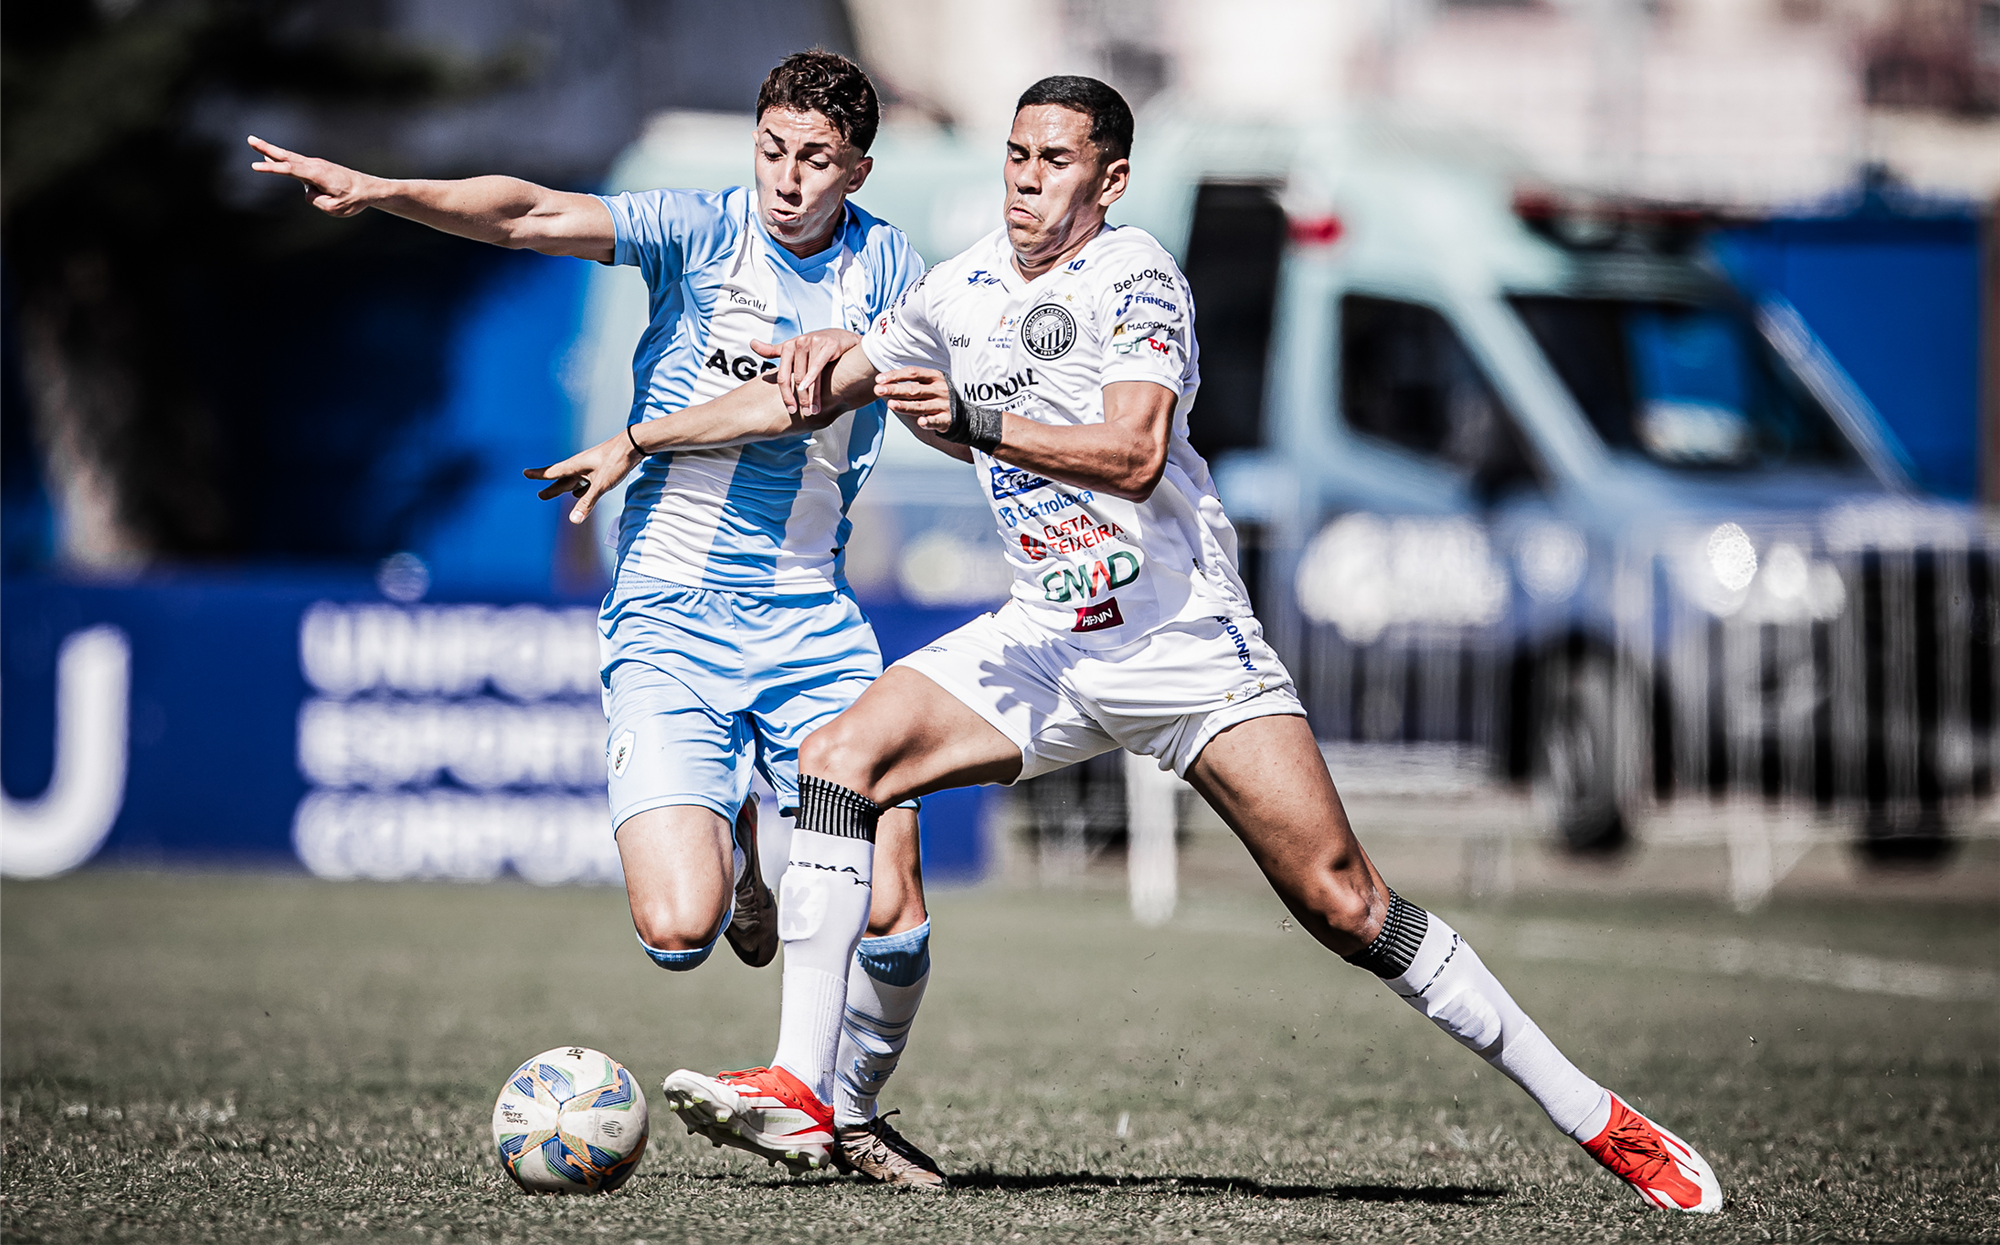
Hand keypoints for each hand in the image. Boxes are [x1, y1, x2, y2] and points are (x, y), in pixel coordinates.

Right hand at [247, 135, 377, 216]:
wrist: (368, 188)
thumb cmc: (353, 199)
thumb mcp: (334, 208)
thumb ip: (316, 201)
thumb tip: (307, 191)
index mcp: (318, 174)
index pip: (291, 170)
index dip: (272, 169)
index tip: (255, 167)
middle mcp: (315, 165)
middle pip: (286, 156)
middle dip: (266, 149)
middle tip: (249, 140)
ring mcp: (315, 165)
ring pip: (289, 158)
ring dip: (270, 151)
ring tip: (253, 144)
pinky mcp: (315, 168)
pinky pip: (295, 164)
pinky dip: (282, 159)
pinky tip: (271, 159)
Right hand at [524, 431, 645, 524]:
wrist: (634, 444)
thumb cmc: (616, 461)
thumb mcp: (601, 485)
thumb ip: (587, 503)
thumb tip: (572, 520)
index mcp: (576, 466)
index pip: (552, 472)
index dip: (539, 474)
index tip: (525, 473)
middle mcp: (581, 465)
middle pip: (562, 479)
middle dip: (551, 488)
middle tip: (540, 495)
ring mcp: (591, 467)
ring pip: (573, 480)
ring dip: (564, 488)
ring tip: (555, 492)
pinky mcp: (601, 468)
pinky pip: (585, 481)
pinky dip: (580, 488)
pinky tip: (581, 492)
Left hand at [752, 329, 858, 416]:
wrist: (841, 337)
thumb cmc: (815, 345)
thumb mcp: (793, 347)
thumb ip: (773, 350)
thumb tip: (752, 344)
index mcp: (788, 346)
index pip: (782, 377)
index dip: (785, 395)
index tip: (790, 410)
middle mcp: (799, 343)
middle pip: (795, 378)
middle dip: (800, 399)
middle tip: (804, 413)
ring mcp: (813, 342)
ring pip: (808, 376)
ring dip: (811, 396)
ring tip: (814, 410)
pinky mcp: (828, 345)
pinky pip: (818, 366)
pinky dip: (813, 381)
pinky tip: (815, 396)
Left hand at [876, 367, 953, 431]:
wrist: (964, 414)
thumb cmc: (938, 397)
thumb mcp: (928, 384)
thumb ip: (910, 382)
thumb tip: (883, 383)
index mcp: (934, 376)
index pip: (913, 373)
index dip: (895, 375)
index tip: (879, 379)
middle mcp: (939, 389)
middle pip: (914, 389)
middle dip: (895, 390)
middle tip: (878, 390)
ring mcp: (943, 404)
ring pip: (921, 405)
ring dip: (906, 406)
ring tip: (891, 405)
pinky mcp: (947, 419)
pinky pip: (936, 421)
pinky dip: (929, 422)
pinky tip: (921, 422)